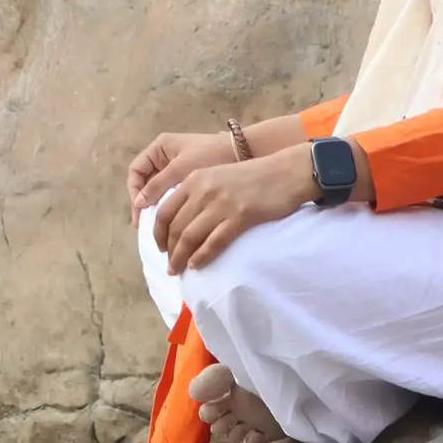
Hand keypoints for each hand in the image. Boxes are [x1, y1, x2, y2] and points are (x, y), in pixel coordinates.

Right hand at [126, 131, 235, 223]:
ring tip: (157, 227)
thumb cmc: (211, 155)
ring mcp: (177, 169)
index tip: (139, 209)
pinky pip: (172, 195)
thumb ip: (158, 185)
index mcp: (159, 148)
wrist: (244, 153)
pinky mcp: (190, 181)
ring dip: (156, 208)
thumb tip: (139, 203)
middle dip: (143, 203)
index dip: (134, 190)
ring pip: (158, 191)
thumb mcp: (181, 169)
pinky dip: (170, 208)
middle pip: (145, 183)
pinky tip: (171, 222)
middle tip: (144, 226)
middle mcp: (165, 158)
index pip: (136, 171)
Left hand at [152, 147, 315, 273]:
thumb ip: (196, 192)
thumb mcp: (216, 176)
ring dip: (181, 257)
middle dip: (169, 250)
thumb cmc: (252, 176)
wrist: (284, 172)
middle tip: (169, 265)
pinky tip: (196, 265)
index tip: (160, 247)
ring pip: (191, 236)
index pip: (165, 211)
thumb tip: (181, 220)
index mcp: (193, 179)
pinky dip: (202, 256)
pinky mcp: (240, 216)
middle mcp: (203, 190)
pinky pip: (214, 241)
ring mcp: (221, 203)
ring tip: (178, 270)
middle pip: (175, 227)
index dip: (158, 233)